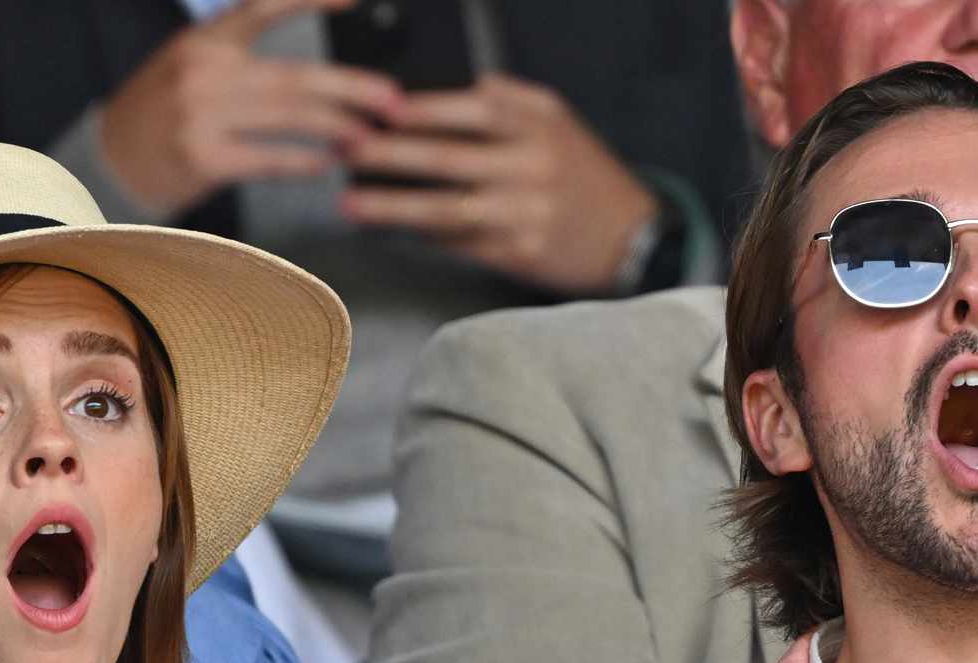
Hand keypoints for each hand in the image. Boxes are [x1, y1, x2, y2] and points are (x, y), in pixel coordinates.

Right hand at [95, 0, 400, 217]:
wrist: (108, 162)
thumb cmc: (160, 115)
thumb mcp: (190, 67)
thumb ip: (240, 57)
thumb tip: (311, 73)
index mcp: (206, 41)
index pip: (266, 7)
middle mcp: (204, 72)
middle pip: (295, 77)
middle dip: (352, 90)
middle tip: (393, 101)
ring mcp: (202, 115)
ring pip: (289, 118)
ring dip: (337, 128)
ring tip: (369, 137)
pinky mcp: (204, 158)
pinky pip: (269, 159)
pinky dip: (304, 162)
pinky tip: (328, 163)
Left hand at [339, 73, 659, 293]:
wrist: (630, 236)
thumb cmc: (582, 174)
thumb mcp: (557, 121)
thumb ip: (506, 100)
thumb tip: (442, 92)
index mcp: (537, 124)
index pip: (469, 108)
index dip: (419, 110)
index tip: (377, 109)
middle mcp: (531, 166)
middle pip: (447, 159)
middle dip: (389, 155)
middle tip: (346, 151)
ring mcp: (525, 214)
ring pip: (445, 209)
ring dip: (392, 207)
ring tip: (351, 203)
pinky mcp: (518, 254)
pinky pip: (459, 242)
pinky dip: (422, 236)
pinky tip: (391, 230)